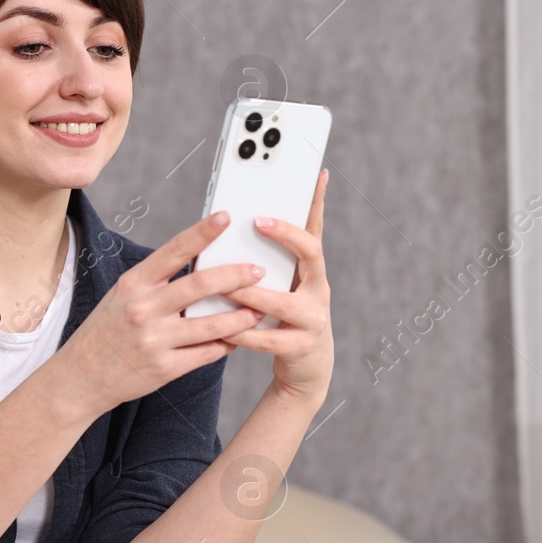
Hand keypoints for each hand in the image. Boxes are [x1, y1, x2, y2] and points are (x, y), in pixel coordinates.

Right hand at [55, 210, 265, 416]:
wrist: (81, 376)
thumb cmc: (106, 331)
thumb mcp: (123, 296)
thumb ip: (157, 282)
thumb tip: (200, 266)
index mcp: (133, 284)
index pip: (174, 251)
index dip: (202, 233)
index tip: (225, 217)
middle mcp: (143, 309)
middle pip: (200, 286)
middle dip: (235, 276)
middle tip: (257, 271)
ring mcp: (154, 340)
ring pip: (211, 325)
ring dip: (241, 317)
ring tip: (258, 310)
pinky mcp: (164, 368)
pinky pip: (206, 354)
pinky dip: (226, 345)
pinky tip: (237, 339)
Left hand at [219, 168, 332, 407]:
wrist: (308, 367)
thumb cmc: (284, 319)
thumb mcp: (281, 286)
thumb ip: (265, 263)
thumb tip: (230, 231)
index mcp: (311, 271)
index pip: (316, 229)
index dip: (318, 202)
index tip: (316, 175)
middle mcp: (318, 290)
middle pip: (311, 254)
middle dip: (286, 235)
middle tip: (258, 222)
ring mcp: (313, 319)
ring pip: (283, 302)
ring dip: (252, 293)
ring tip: (225, 285)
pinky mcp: (301, 347)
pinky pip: (269, 339)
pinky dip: (243, 333)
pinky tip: (223, 328)